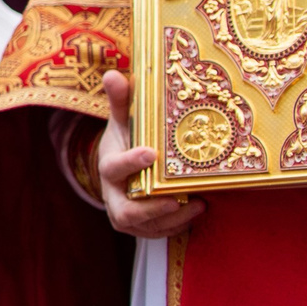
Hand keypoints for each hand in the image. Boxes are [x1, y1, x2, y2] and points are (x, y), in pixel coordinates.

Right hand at [98, 72, 203, 239]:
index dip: (131, 162)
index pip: (114, 168)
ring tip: (198, 203)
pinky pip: (159, 232)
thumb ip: (120, 101)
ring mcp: (126, 216)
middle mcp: (113, 196)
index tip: (151, 153)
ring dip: (173, 218)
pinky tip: (197, 210)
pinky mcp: (141, 228)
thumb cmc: (127, 141)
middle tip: (176, 199)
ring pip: (146, 226)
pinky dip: (178, 225)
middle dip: (152, 209)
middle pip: (126, 212)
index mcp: (108, 167)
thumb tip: (113, 73)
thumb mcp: (123, 121)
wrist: (120, 170)